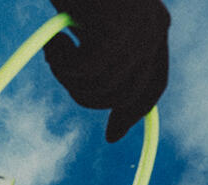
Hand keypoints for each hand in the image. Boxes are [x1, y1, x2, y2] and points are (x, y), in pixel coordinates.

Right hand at [44, 0, 170, 141]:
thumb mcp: (93, 26)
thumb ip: (104, 58)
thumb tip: (110, 115)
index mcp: (154, 28)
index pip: (153, 85)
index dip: (133, 113)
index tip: (112, 136)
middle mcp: (154, 30)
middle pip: (126, 95)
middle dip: (87, 96)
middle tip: (59, 67)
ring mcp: (138, 30)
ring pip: (102, 88)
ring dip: (68, 77)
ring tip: (54, 47)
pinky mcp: (116, 30)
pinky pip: (85, 72)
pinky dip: (61, 62)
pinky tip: (53, 39)